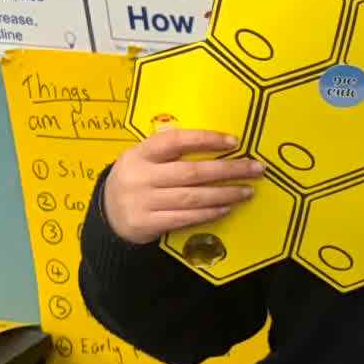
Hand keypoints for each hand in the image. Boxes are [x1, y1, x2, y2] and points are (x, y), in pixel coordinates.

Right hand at [102, 130, 266, 245]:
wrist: (107, 215)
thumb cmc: (138, 180)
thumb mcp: (143, 160)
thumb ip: (171, 152)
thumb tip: (219, 144)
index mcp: (140, 154)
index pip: (176, 141)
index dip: (206, 139)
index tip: (234, 141)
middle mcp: (140, 176)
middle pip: (191, 172)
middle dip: (229, 170)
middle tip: (256, 169)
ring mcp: (142, 201)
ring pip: (192, 197)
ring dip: (225, 193)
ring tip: (248, 190)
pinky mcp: (146, 223)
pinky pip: (185, 217)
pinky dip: (209, 213)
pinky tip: (227, 208)